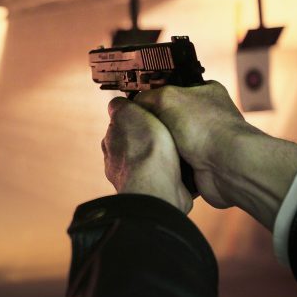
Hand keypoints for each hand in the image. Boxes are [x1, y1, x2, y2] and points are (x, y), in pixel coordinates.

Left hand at [103, 97, 192, 213]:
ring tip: (179, 149)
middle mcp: (120, 164)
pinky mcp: (158, 193)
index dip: (137, 118)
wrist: (157, 186)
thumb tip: (117, 104)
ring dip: (166, 156)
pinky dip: (177, 174)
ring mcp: (138, 180)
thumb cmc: (142, 149)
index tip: (151, 114)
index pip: (122, 126)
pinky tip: (185, 168)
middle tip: (169, 131)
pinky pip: (169, 179)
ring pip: (153, 162)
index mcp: (111, 144)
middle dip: (152, 138)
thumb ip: (120, 106)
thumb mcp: (126, 112)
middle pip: (138, 144)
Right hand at [134, 81, 296, 229]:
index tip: (136, 101)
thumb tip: (130, 105)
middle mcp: (206, 115)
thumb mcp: (166, 98)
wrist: (226, 167)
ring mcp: (203, 140)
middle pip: (167, 115)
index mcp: (204, 92)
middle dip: (154, 122)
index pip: (172, 88)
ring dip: (159, 143)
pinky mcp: (199, 163)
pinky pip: (173, 160)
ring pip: (168, 139)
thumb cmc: (205, 127)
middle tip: (139, 125)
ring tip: (149, 144)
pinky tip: (159, 160)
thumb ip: (145, 97)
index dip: (153, 94)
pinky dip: (166, 161)